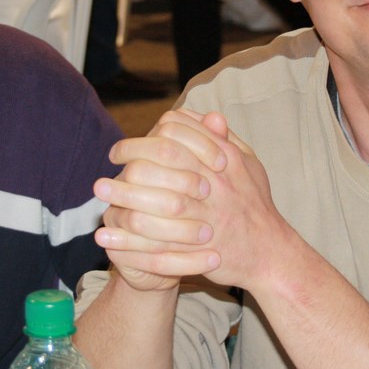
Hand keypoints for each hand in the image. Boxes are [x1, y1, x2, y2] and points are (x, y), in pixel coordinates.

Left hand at [96, 110, 293, 291]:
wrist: (270, 252)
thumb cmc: (256, 205)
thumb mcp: (249, 165)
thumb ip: (227, 139)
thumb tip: (209, 115)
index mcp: (224, 159)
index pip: (176, 134)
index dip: (143, 139)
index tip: (121, 150)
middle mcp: (213, 184)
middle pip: (160, 163)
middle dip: (126, 165)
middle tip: (100, 176)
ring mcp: (206, 215)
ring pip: (154, 203)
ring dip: (122, 199)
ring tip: (97, 198)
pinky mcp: (198, 247)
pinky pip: (155, 243)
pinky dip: (127, 242)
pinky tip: (105, 239)